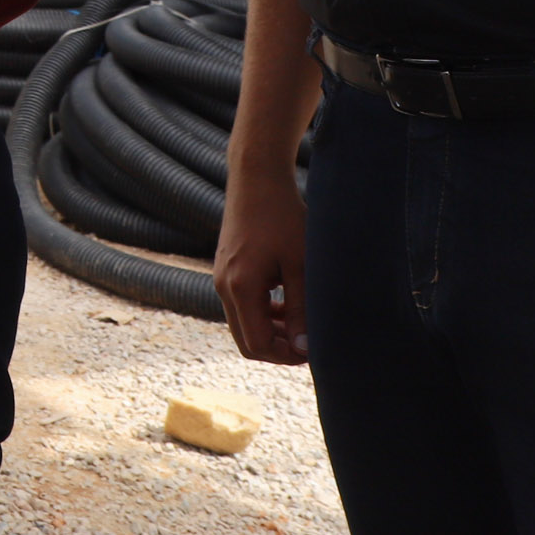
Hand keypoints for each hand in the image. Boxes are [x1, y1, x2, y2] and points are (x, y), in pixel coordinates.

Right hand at [212, 167, 309, 364]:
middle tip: (309, 342)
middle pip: (245, 341)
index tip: (313, 350)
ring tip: (302, 324)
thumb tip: (304, 348)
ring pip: (242, 324)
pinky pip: (240, 305)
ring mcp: (221, 277)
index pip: (257, 345)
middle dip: (277, 349)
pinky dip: (262, 314)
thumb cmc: (283, 218)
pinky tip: (286, 304)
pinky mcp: (225, 269)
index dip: (286, 356)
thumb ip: (301, 309)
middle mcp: (223, 286)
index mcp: (240, 288)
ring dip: (271, 331)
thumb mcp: (300, 265)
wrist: (257, 179)